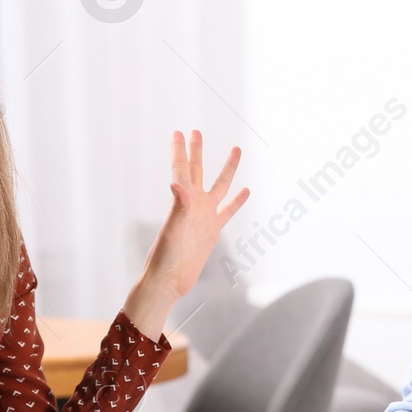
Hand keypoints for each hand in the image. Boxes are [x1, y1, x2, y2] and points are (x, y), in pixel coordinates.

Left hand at [124, 131, 248, 337]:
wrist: (171, 281)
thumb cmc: (166, 256)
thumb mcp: (172, 229)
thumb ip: (178, 206)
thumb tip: (176, 182)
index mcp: (182, 201)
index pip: (181, 169)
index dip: (179, 150)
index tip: (179, 131)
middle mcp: (193, 204)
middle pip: (196, 170)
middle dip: (196, 151)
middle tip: (196, 131)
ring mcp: (204, 216)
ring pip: (219, 186)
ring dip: (227, 168)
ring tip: (236, 150)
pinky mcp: (213, 231)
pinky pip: (228, 211)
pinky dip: (237, 201)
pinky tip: (246, 190)